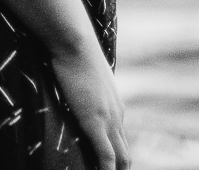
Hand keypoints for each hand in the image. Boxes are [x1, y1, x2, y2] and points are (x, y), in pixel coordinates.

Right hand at [49, 43, 129, 169]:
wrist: (75, 41)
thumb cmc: (75, 52)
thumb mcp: (85, 75)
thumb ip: (85, 89)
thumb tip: (73, 90)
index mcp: (115, 105)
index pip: (120, 140)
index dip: (116, 158)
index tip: (110, 168)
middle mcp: (117, 115)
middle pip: (125, 154)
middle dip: (120, 169)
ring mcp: (109, 119)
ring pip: (121, 158)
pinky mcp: (96, 122)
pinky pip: (106, 156)